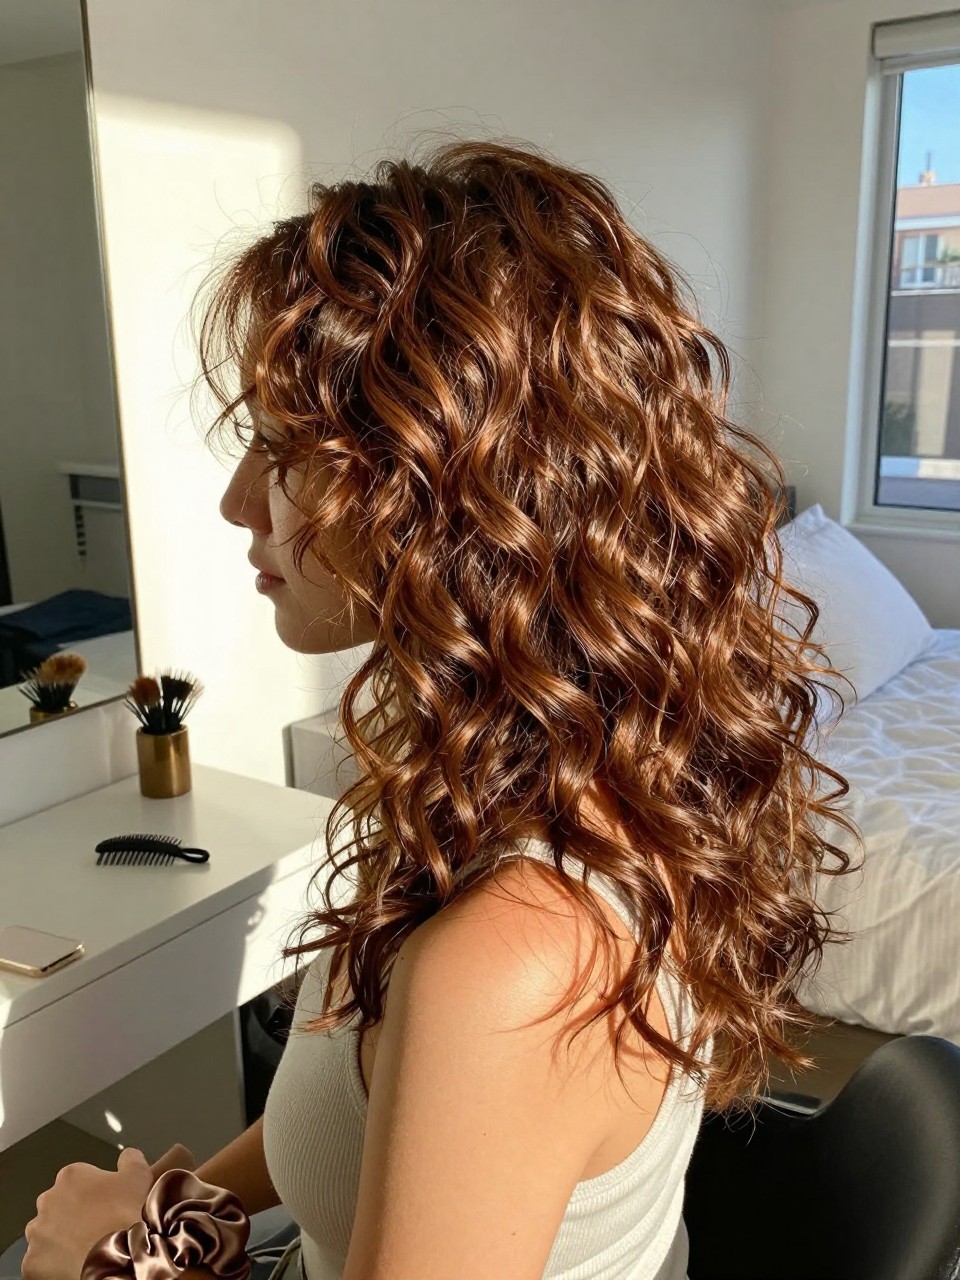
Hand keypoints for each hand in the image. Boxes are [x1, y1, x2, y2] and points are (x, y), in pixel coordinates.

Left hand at [22, 1143, 196, 1279]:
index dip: (95, 1192)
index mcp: (71, 1176)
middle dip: (74, 1214)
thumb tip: (128, 1156)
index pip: (79, 1179)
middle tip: (98, 1226)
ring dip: (62, 1238)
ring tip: (87, 1247)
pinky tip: (74, 1262)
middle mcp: (48, 1200)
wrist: (112, 1257)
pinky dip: (54, 1263)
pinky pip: (42, 1260)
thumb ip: (131, 1159)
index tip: (107, 1203)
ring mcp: (38, 1232)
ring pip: (48, 1233)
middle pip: (60, 1205)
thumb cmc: (123, 1215)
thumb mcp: (138, 1176)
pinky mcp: (33, 1260)